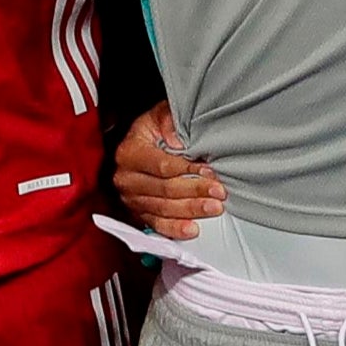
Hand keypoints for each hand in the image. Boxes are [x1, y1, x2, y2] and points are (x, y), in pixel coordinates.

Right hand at [113, 103, 224, 238]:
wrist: (135, 143)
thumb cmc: (149, 130)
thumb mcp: (157, 115)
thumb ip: (168, 121)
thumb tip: (178, 140)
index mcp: (129, 153)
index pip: (163, 166)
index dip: (188, 170)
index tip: (209, 171)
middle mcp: (126, 179)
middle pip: (165, 190)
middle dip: (195, 192)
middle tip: (218, 193)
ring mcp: (131, 198)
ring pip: (163, 209)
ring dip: (190, 210)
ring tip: (213, 208)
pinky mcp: (137, 213)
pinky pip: (156, 224)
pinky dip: (175, 229)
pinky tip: (191, 230)